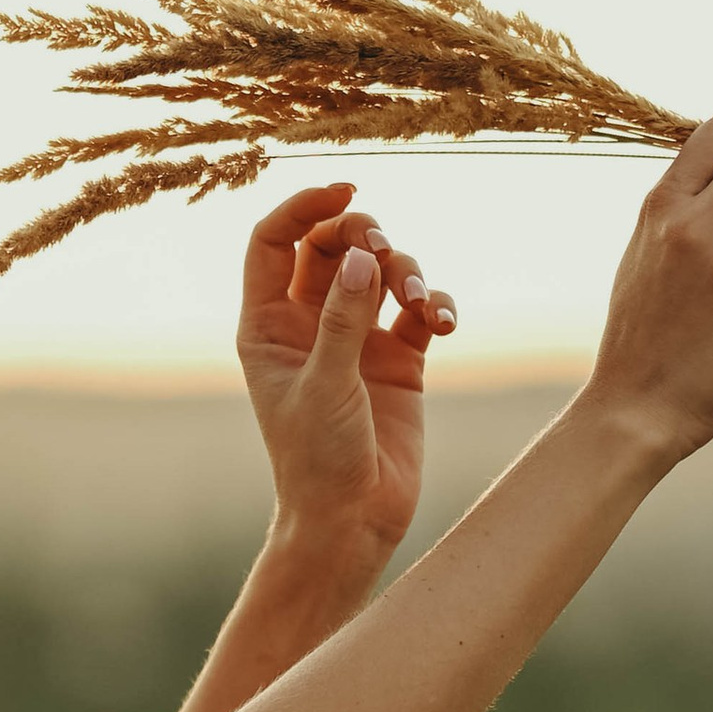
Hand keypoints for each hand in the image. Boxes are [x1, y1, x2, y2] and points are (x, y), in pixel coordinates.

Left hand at [236, 179, 457, 567]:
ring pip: (381, 271)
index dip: (303, 207)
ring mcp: (355, 339)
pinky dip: (435, 304)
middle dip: (365, 236)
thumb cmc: (317, 459)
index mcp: (268, 324)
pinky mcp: (399, 360)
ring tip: (422, 303)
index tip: (345, 190)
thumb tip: (361, 258)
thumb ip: (343, 320)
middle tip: (385, 253)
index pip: (275, 241)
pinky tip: (443, 322)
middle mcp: (309, 323)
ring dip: (407, 272)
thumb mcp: (325, 385)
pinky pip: (419, 309)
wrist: (353, 521)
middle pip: (333, 245)